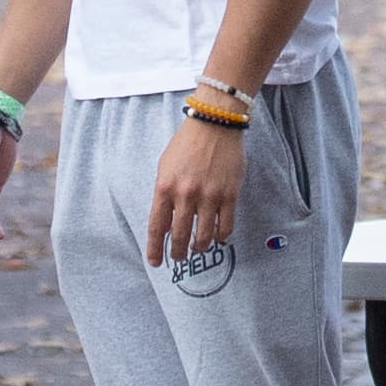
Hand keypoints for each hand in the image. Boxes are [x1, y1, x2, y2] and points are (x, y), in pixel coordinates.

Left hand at [148, 114, 247, 265]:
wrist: (215, 123)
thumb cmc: (187, 143)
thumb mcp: (165, 167)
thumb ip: (163, 195)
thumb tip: (166, 223)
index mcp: (165, 187)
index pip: (157, 227)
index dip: (156, 249)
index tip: (156, 262)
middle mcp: (186, 195)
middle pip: (180, 236)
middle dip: (178, 253)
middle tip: (179, 258)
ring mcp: (209, 196)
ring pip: (204, 236)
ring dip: (200, 247)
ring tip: (198, 248)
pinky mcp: (229, 194)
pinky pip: (225, 226)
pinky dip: (221, 237)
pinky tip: (218, 237)